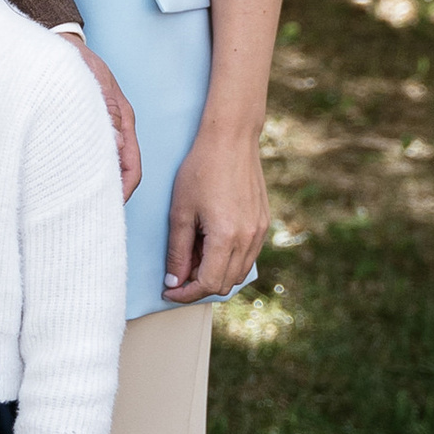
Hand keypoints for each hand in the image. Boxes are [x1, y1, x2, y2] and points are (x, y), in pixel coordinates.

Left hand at [60, 34, 141, 200]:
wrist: (56, 41)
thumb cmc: (74, 59)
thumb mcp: (91, 81)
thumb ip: (105, 110)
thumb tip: (117, 143)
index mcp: (123, 119)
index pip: (131, 167)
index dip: (122, 191)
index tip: (107, 209)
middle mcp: (115, 127)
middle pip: (119, 171)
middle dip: (107, 193)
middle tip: (87, 213)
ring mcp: (101, 127)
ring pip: (103, 164)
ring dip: (93, 181)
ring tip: (73, 201)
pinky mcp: (85, 125)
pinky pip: (88, 153)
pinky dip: (81, 168)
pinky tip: (65, 177)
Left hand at [165, 119, 268, 297]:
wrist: (230, 140)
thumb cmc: (200, 170)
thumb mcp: (180, 211)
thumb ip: (178, 250)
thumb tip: (175, 281)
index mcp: (227, 237)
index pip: (207, 284)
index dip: (185, 293)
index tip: (169, 291)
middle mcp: (249, 239)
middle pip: (225, 283)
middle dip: (198, 286)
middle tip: (176, 274)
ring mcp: (260, 232)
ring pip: (238, 273)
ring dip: (215, 274)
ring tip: (191, 256)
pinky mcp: (263, 223)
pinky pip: (247, 256)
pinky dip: (228, 260)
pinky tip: (210, 245)